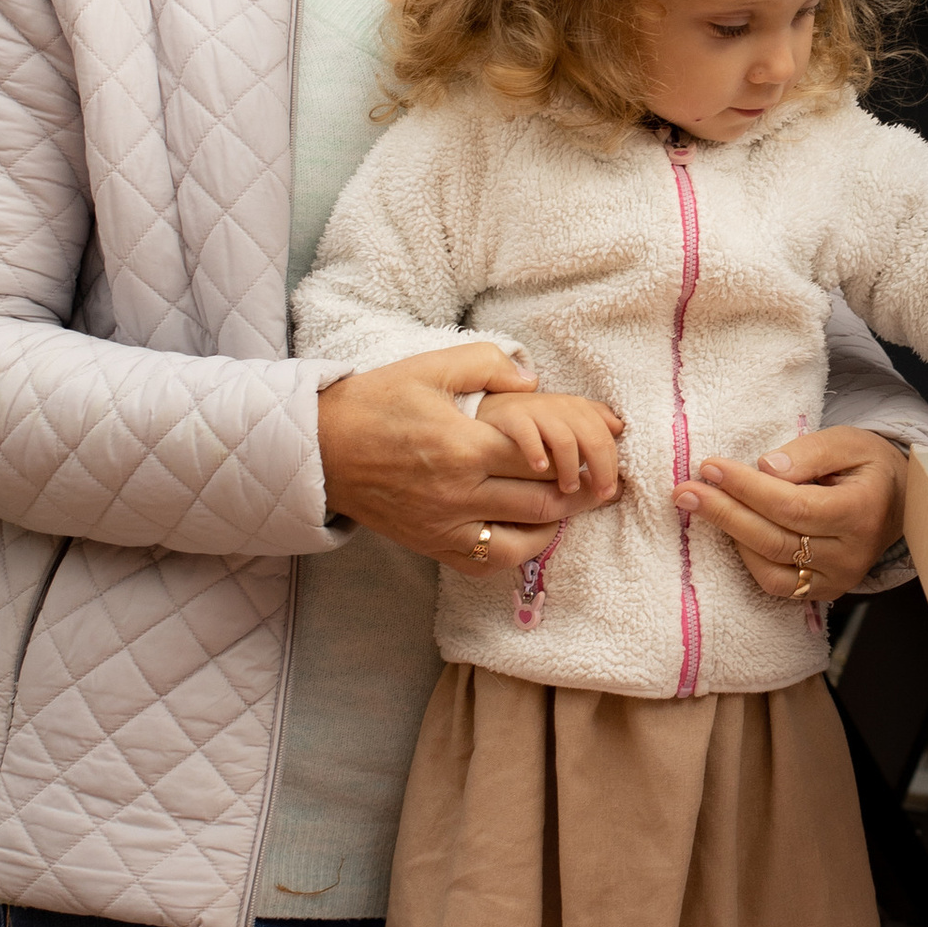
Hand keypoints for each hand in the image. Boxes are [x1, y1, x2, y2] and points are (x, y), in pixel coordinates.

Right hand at [315, 344, 615, 567]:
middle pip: (541, 501)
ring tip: (576, 504)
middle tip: (606, 481)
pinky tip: (532, 530)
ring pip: (522, 538)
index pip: (541, 457)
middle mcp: (458, 493)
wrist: (321, 449)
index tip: (603, 447)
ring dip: (558, 523)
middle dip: (581, 492)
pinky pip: (488, 562)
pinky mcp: (433, 546)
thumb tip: (532, 380)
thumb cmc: (376, 402)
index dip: (579, 454)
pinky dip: (519, 550)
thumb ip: (486, 364)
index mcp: (463, 446)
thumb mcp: (429, 367)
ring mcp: (445, 527)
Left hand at [678, 424, 908, 606]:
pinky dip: (748, 559)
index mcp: (861, 512)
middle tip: (684, 491)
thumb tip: (765, 468)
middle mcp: (851, 554)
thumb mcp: (847, 442)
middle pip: (775, 538)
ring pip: (771, 567)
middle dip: (725, 513)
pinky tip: (730, 531)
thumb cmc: (867, 466)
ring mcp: (838, 579)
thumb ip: (808, 452)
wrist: (898, 503)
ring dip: (730, 536)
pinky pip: (777, 584)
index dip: (746, 489)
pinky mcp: (825, 591)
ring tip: (699, 506)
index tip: (710, 466)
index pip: (792, 506)